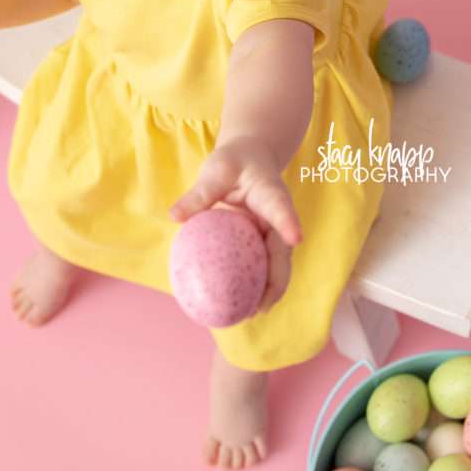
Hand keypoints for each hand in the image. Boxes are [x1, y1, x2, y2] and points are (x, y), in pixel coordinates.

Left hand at [169, 137, 302, 313]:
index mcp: (271, 193)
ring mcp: (275, 231)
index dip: (288, 223)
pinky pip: (263, 264)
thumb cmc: (235, 161)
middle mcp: (279, 217)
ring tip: (252, 313)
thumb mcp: (216, 169)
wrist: (251, 157)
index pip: (281, 208)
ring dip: (269, 290)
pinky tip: (242, 301)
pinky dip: (257, 283)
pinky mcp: (265, 239)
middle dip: (277, 281)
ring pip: (277, 265)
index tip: (294, 238)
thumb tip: (175, 216)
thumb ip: (200, 192)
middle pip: (284, 252)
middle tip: (261, 307)